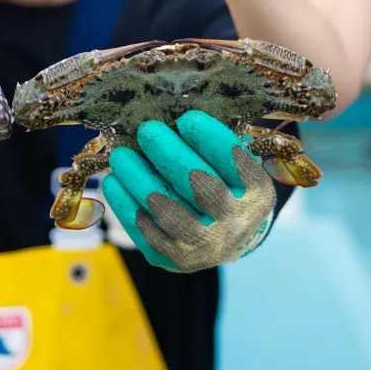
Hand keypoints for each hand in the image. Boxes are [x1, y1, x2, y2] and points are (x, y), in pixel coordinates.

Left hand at [100, 111, 276, 273]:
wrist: (226, 238)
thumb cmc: (225, 185)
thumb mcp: (233, 165)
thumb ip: (211, 144)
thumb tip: (169, 110)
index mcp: (256, 193)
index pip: (237, 164)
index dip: (212, 140)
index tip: (187, 118)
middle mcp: (236, 222)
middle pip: (201, 187)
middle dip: (170, 155)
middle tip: (147, 130)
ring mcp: (206, 245)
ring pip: (169, 213)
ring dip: (141, 180)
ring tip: (121, 156)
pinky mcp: (176, 259)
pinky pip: (147, 233)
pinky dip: (127, 206)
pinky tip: (114, 182)